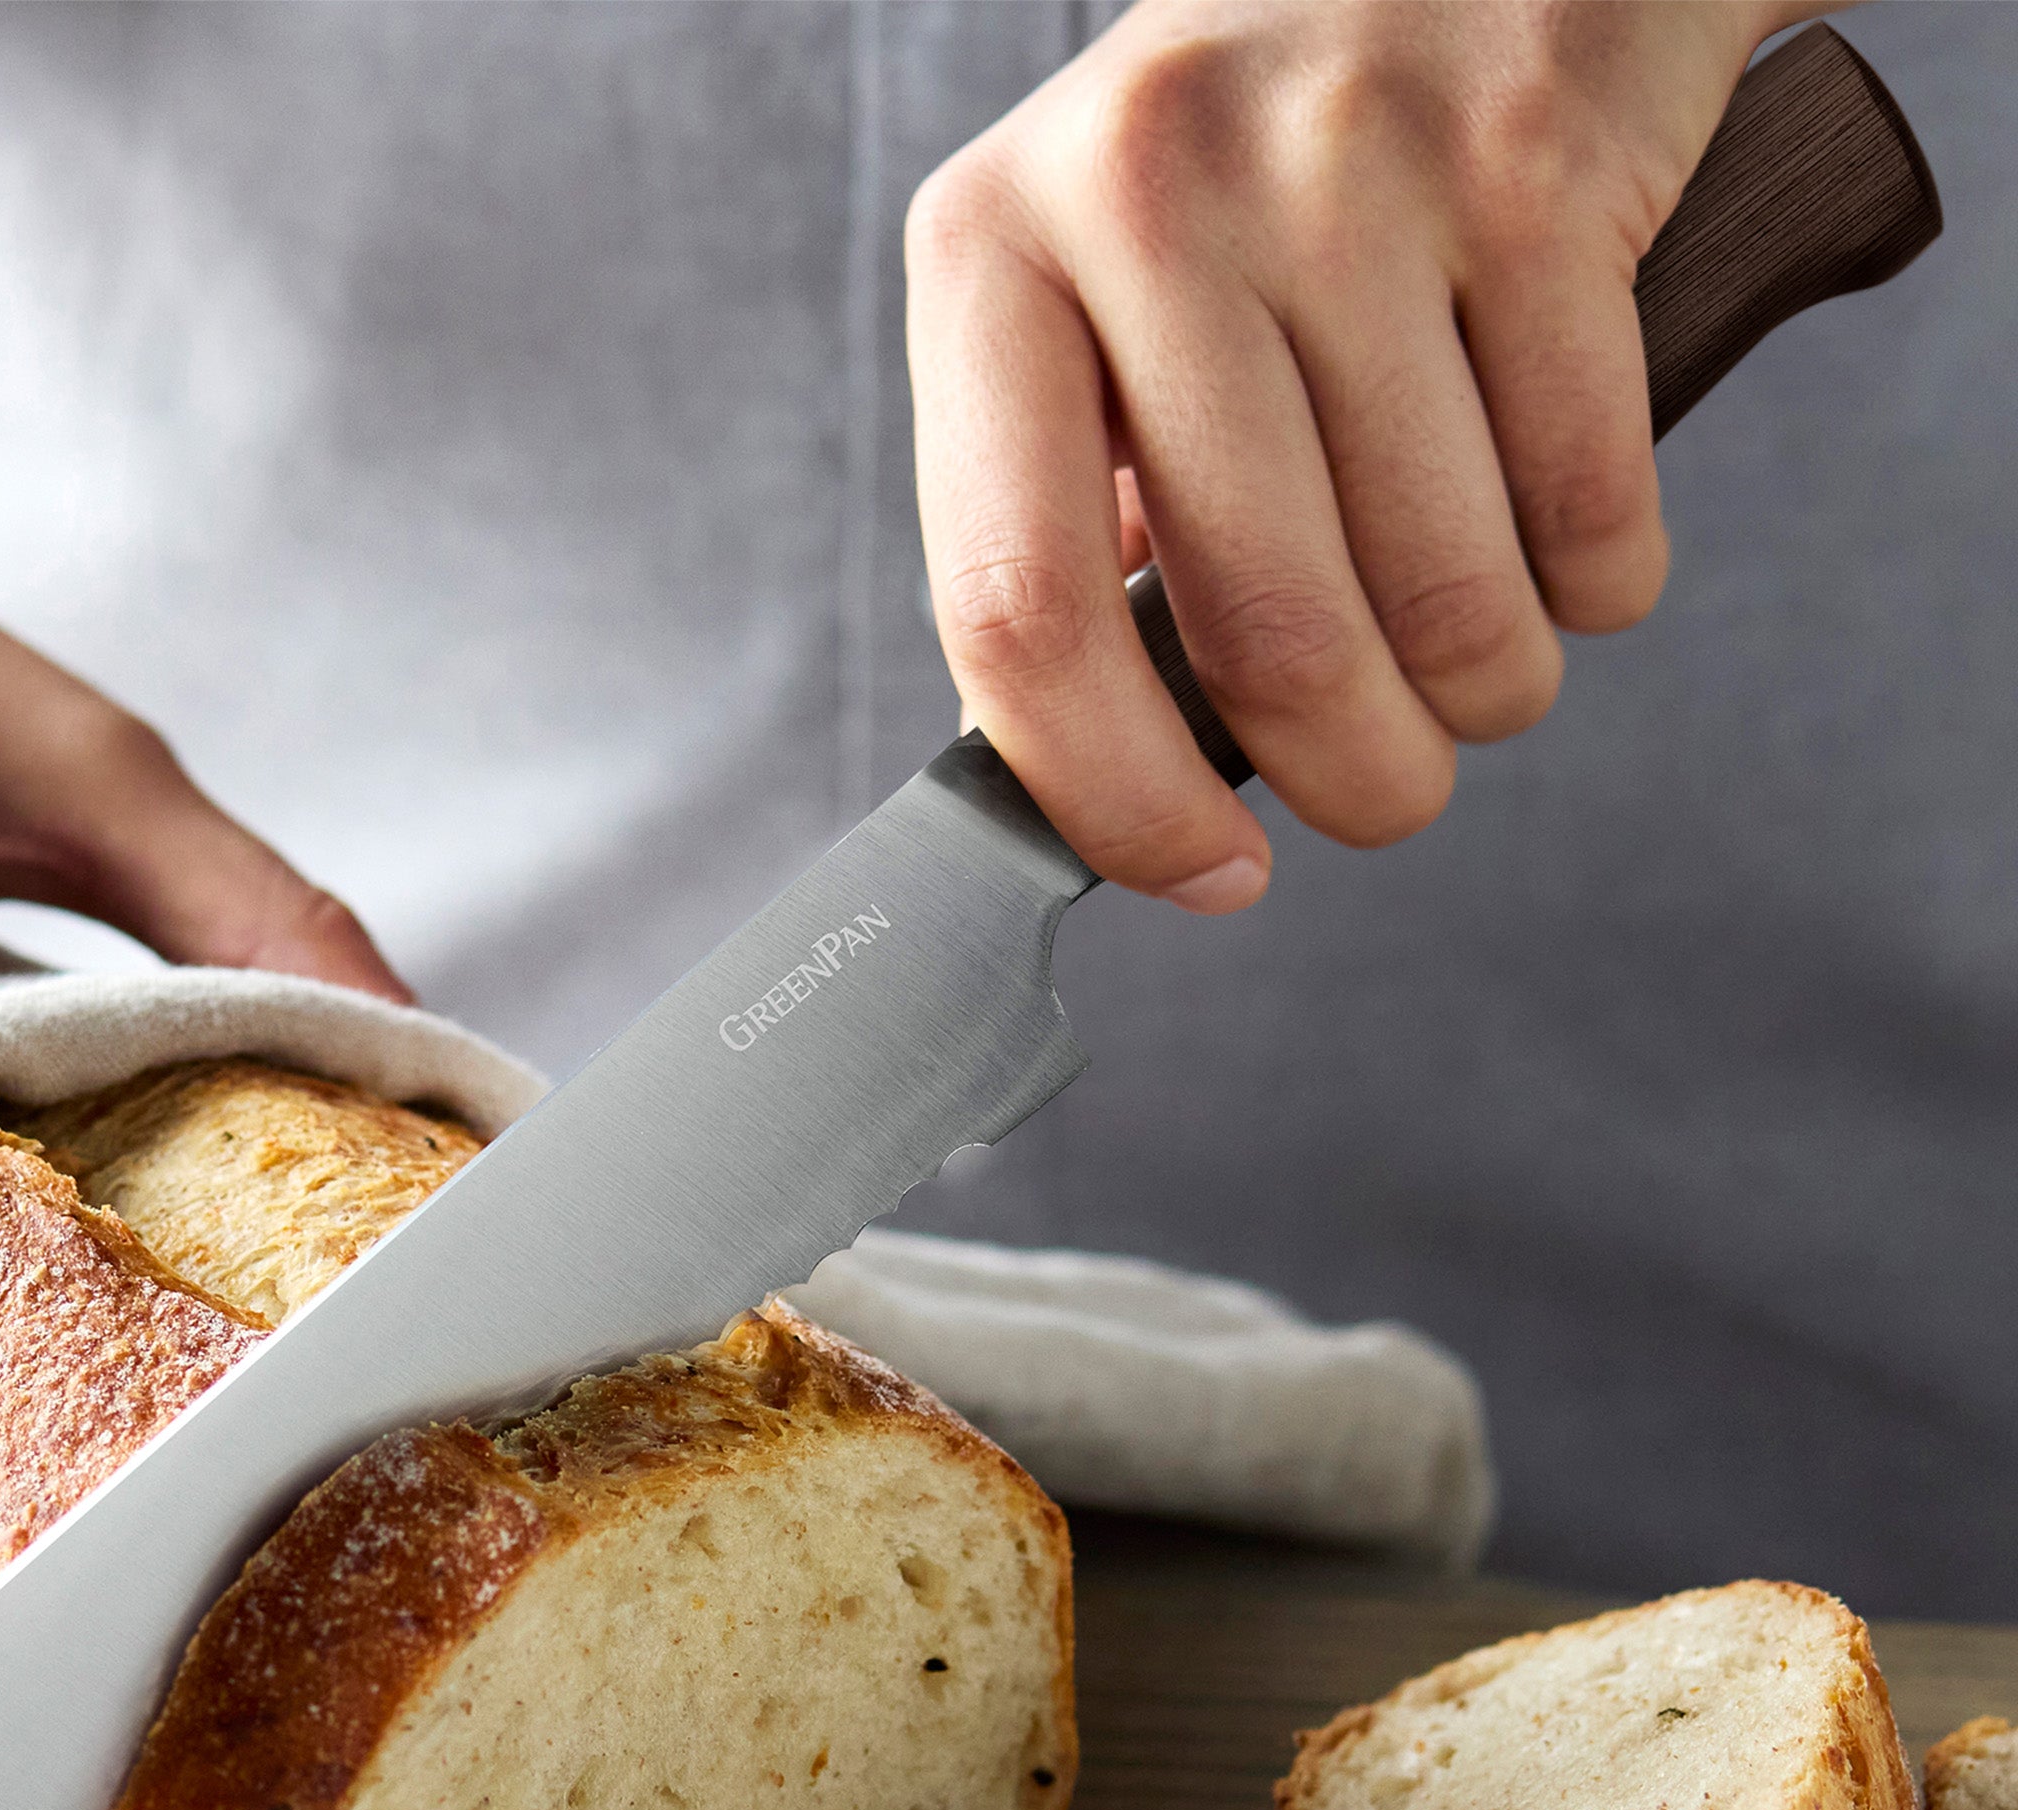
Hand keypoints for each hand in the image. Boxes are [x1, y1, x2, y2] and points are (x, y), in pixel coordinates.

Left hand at [905, 0, 1803, 906]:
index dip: (1117, 798)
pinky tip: (1575, 558)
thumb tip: (1108, 771)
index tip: (1203, 877)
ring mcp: (1346, 164)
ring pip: (1442, 585)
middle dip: (1354, 779)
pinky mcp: (1537, 155)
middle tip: (1388, 798)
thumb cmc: (1254, 181)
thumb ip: (1070, 518)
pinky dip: (1598, 582)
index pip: (1017, 615)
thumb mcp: (1092, 304)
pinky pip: (1587, 490)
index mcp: (989, 260)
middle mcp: (1148, 197)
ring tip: (1483, 676)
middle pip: (1261, 631)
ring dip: (1485, 695)